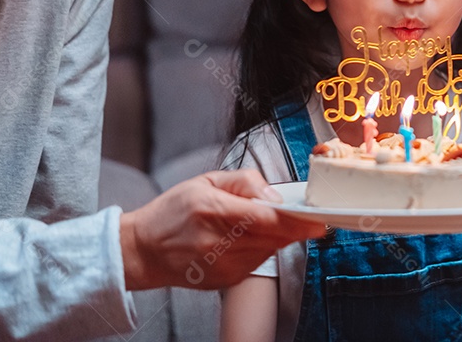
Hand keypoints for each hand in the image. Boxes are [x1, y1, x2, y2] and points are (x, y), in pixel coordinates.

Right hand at [120, 169, 325, 289]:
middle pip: (272, 237)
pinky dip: (260, 249)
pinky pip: (257, 262)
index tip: (317, 221)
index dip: (295, 221)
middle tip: (306, 218)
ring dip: (275, 237)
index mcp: (211, 210)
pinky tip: (245, 239)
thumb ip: (245, 182)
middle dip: (294, 227)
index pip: (264, 218)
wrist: (143, 250)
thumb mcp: (205, 181)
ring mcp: (221, 265)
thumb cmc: (173, 212)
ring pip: (268, 249)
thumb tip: (274, 195)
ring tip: (258, 223)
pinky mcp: (224, 280)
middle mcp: (216, 241)